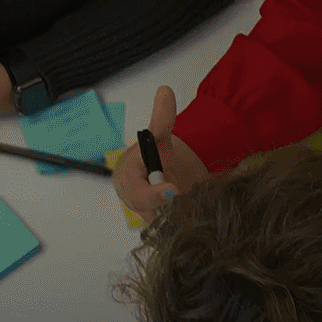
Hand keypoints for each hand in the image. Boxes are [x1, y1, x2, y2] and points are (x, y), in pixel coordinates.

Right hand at [112, 86, 208, 222]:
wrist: (149, 177)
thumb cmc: (150, 158)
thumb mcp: (157, 138)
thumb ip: (162, 119)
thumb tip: (165, 91)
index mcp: (128, 182)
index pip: (139, 194)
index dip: (156, 194)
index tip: (173, 189)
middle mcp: (136, 204)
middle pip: (157, 214)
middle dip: (174, 206)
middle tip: (188, 195)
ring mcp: (148, 219)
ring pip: (168, 224)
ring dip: (182, 215)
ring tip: (192, 200)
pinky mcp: (161, 229)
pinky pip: (174, 230)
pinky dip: (185, 223)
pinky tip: (193, 213)